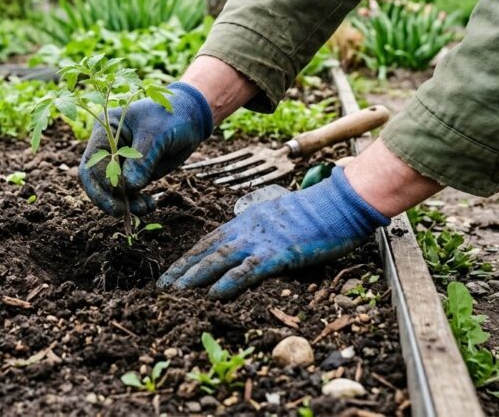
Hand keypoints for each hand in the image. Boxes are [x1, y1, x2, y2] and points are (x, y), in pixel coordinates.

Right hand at [79, 82, 212, 215]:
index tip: (123, 192)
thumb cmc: (171, 117)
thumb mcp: (156, 135)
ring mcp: (118, 161)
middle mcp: (107, 147)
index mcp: (105, 130)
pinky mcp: (131, 173)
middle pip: (94, 178)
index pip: (94, 160)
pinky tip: (148, 205)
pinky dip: (134, 202)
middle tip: (122, 212)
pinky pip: (126, 193)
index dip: (104, 179)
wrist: (190, 118)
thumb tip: (129, 187)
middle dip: (106, 197)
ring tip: (144, 208)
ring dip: (123, 203)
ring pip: (109, 190)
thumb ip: (142, 160)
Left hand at [157, 166, 390, 299]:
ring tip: (175, 295)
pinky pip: (249, 270)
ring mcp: (262, 240)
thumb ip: (259, 232)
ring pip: (219, 260)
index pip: (207, 242)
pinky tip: (214, 295)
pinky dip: (229, 283)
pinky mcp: (280, 253)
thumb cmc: (313, 212)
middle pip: (206, 251)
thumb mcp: (277, 218)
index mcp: (245, 221)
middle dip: (181, 271)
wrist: (338, 203)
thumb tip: (247, 250)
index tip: (168, 274)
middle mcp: (246, 229)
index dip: (186, 259)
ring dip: (195, 278)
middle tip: (160, 289)